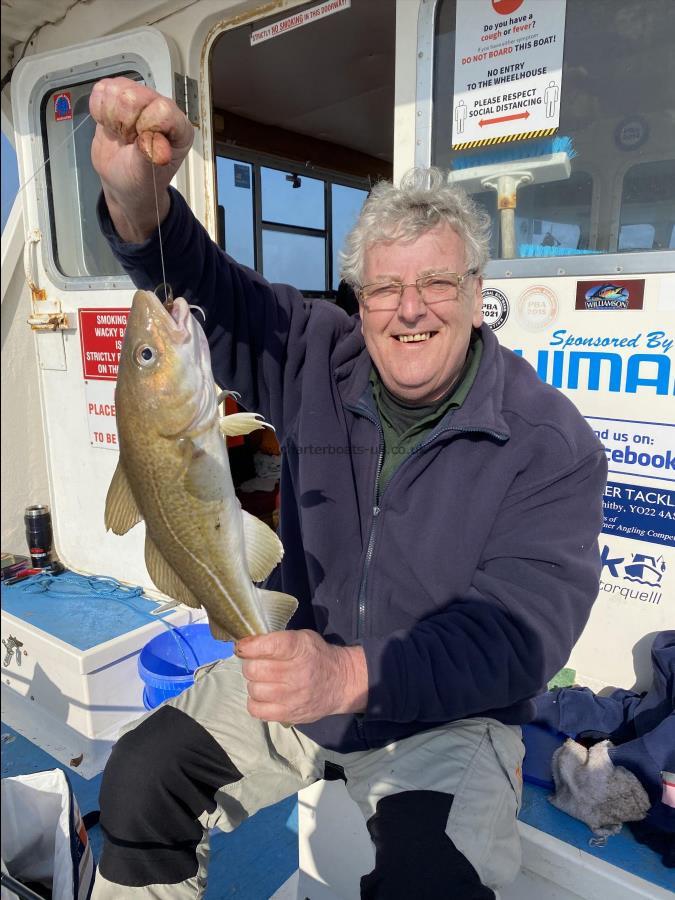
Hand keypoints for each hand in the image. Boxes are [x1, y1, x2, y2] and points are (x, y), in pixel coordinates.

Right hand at [89, 77, 193, 240]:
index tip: (140, 143)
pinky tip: (110, 125)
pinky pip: (100, 89)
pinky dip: (99, 110)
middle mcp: (162, 107)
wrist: (122, 181)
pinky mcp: (117, 96)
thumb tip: (156, 146)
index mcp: (179, 127)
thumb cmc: (141, 179)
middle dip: (123, 122)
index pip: (162, 109)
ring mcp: (139, 99)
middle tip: (128, 140)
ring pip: (115, 89)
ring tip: (120, 133)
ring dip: (110, 116)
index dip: (145, 125)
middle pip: (132, 94)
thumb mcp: (147, 174)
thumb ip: (151, 157)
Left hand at [236, 630, 367, 724]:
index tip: (243, 647)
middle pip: (254, 669)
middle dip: (250, 664)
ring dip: (254, 683)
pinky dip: (255, 702)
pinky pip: (256, 710)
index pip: (268, 646)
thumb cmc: (317, 655)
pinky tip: (264, 695)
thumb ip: (277, 639)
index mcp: (299, 648)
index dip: (249, 646)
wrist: (342, 682)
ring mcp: (292, 696)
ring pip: (253, 689)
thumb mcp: (303, 638)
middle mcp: (296, 673)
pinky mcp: (289, 714)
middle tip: (258, 664)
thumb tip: (246, 645)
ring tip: (264, 680)